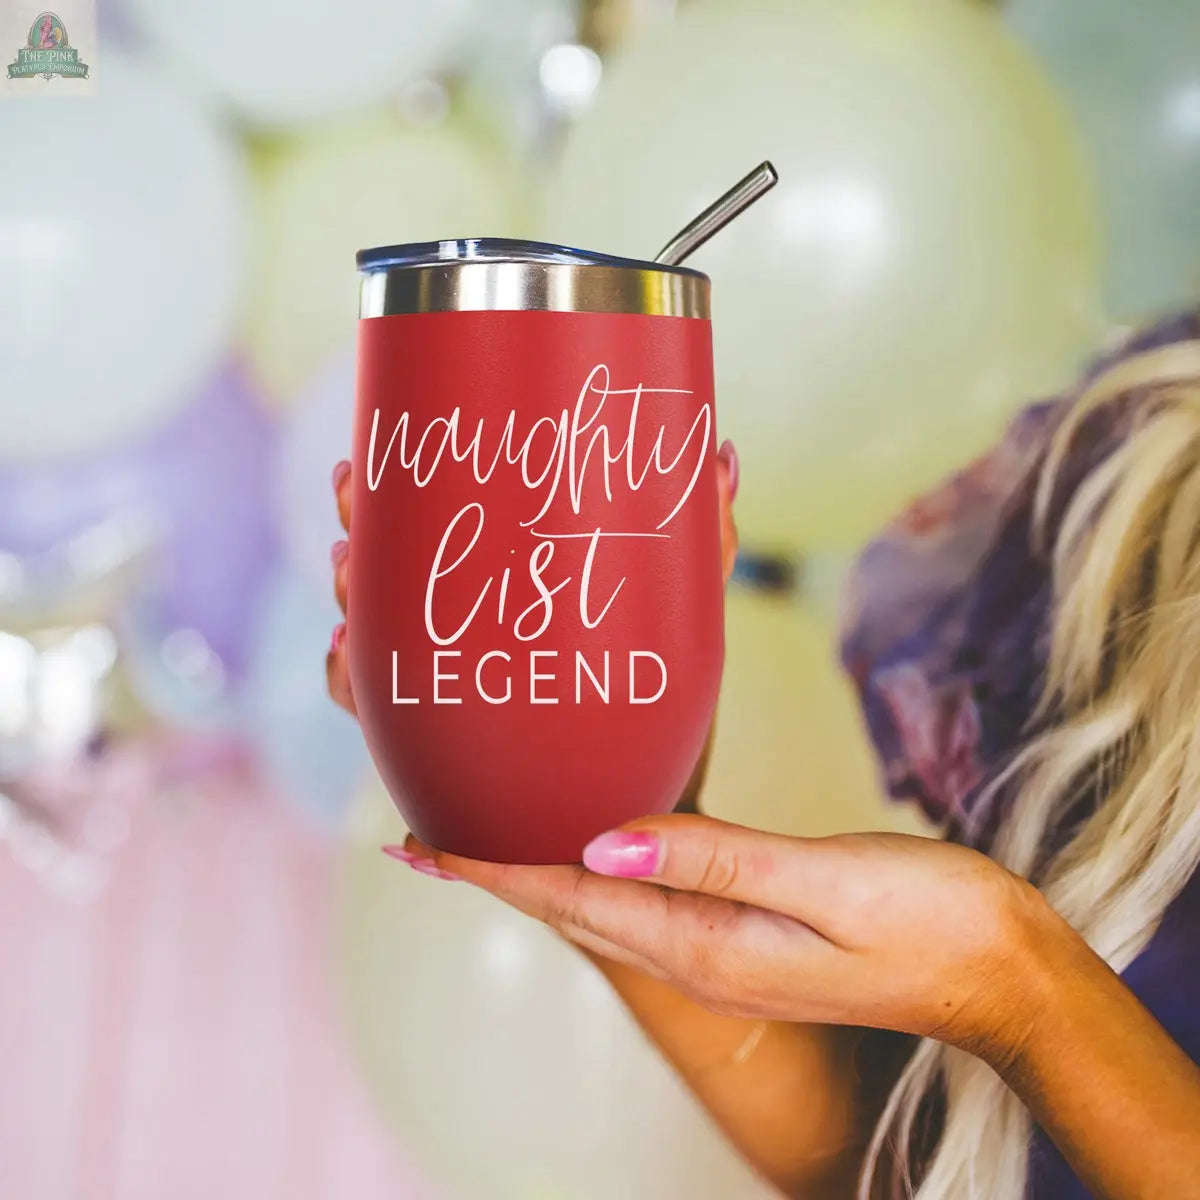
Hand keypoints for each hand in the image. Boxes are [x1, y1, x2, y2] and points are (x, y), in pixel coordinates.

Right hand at [324, 449, 739, 800]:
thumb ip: (702, 540)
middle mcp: (465, 633)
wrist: (658, 791)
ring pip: (366, 640)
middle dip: (354, 539)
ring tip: (350, 572)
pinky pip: (376, 710)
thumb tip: (724, 453)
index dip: (382, 495)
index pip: (429, 533)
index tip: (361, 463)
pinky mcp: (443, 744)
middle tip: (354, 514)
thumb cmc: (665, 691)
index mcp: (507, 591)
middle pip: (380, 579)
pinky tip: (348, 654)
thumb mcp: (684, 610)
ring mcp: (448, 687)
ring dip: (346, 603)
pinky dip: (347, 680)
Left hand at [394, 814, 1055, 1060]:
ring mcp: (723, 950)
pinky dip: (595, 872)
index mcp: (706, 943)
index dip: (491, 868)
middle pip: (568, 908)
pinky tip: (590, 848)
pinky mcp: (749, 933)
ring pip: (599, 906)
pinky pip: (646, 900)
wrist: (1002, 972)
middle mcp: (699, 953)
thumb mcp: (823, 882)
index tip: (419, 843)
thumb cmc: (928, 919)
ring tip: (484, 839)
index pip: (571, 899)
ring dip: (535, 873)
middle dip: (493, 873)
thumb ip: (714, 861)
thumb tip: (603, 842)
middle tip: (423, 838)